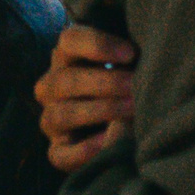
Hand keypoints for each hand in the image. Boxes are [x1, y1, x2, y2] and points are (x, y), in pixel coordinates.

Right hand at [35, 23, 136, 172]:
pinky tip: (110, 140)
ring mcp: (51, 120)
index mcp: (66, 58)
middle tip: (135, 85)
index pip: (69, 40)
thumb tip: (144, 62)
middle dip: (104, 82)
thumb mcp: (127, 66)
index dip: (97, 45)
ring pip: (60, 114)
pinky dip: (84, 149)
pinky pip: (60, 154)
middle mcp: (51, 87)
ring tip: (132, 109)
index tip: (131, 53)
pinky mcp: (57, 151)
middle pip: (65, 80)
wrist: (118, 127)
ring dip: (98, 111)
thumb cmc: (127, 86)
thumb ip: (129, 60)